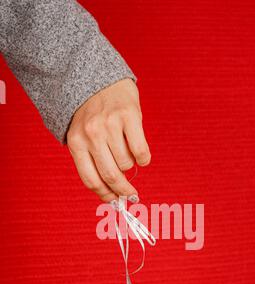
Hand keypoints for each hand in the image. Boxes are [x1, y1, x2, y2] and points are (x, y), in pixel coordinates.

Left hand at [67, 78, 150, 201]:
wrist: (98, 78)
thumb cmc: (92, 115)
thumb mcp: (82, 136)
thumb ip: (93, 160)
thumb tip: (112, 192)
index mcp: (76, 143)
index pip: (91, 179)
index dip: (105, 195)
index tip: (116, 202)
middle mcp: (91, 134)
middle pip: (110, 175)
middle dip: (123, 190)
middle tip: (132, 195)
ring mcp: (110, 124)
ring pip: (126, 163)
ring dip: (131, 166)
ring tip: (128, 154)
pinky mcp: (129, 115)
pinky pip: (140, 150)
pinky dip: (144, 159)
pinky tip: (142, 156)